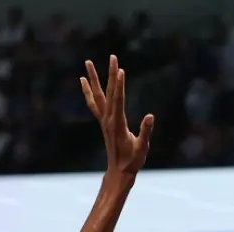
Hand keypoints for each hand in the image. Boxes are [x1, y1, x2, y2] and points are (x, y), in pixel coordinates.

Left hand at [81, 55, 153, 176]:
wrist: (119, 171)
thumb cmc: (132, 161)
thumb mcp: (142, 147)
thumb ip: (145, 132)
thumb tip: (150, 117)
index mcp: (117, 124)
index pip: (118, 100)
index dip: (120, 85)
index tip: (120, 70)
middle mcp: (108, 119)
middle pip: (108, 92)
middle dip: (111, 74)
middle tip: (113, 57)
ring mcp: (104, 120)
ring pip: (97, 95)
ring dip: (93, 78)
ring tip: (88, 63)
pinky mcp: (104, 122)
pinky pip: (94, 103)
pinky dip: (88, 91)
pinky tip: (83, 81)